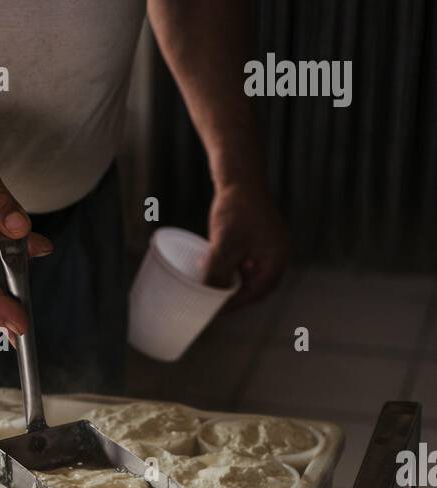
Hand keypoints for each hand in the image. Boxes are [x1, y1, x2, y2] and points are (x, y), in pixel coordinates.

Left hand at [203, 180, 289, 307]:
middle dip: (236, 297)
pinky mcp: (262, 237)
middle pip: (257, 288)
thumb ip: (217, 274)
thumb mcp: (223, 246)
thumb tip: (209, 298)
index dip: (234, 305)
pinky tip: (217, 269)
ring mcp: (272, 245)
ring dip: (234, 283)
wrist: (240, 175)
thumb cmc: (235, 209)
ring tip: (213, 289)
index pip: (256, 293)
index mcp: (277, 259)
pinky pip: (250, 261)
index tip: (216, 312)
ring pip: (252, 275)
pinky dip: (235, 269)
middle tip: (215, 306)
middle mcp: (279, 254)